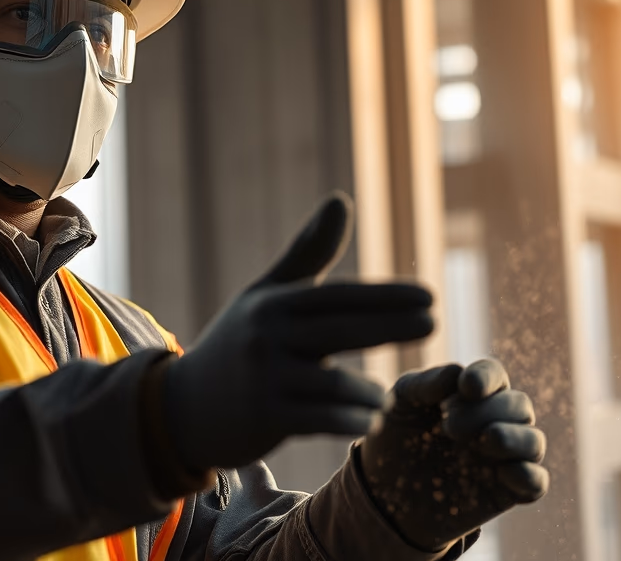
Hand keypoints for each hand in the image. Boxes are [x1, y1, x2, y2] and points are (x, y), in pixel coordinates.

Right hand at [163, 193, 434, 470]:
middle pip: (341, 330)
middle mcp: (269, 337)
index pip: (340, 296)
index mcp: (276, 305)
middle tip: (434, 323)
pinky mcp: (263, 418)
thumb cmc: (240, 342)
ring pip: (331, 384)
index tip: (429, 296)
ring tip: (388, 396)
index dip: (386, 295)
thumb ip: (308, 252)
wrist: (185, 405)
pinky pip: (316, 420)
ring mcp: (265, 379)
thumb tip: (341, 199)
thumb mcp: (268, 295)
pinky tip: (370, 421)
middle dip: (392, 326)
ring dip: (367, 390)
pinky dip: (347, 420)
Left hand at [359, 359, 548, 550]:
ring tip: (483, 441)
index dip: (487, 377)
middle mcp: (495, 421)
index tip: (467, 386)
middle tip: (449, 426)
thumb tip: (457, 374)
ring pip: (533, 441)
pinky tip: (503, 474)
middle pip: (517, 405)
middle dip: (487, 411)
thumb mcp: (401, 403)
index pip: (494, 374)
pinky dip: (528, 476)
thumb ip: (425, 384)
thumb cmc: (396, 436)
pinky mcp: (506, 492)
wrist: (386, 491)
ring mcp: (503, 457)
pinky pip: (536, 482)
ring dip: (514, 438)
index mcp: (473, 394)